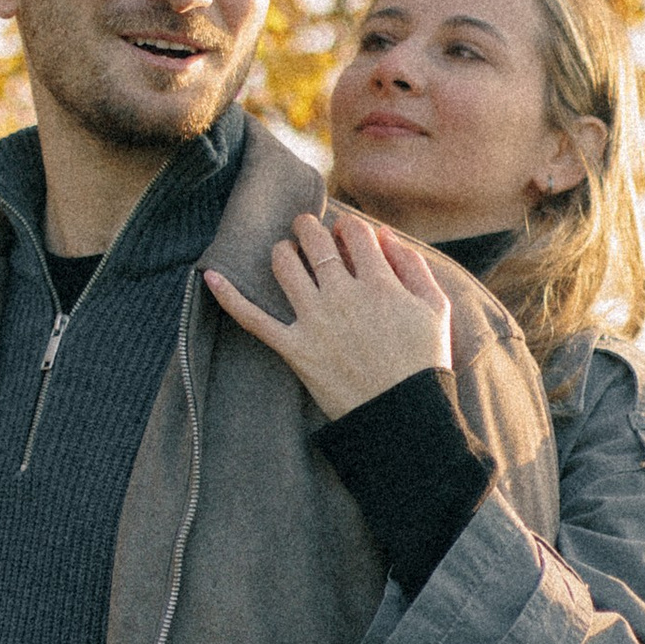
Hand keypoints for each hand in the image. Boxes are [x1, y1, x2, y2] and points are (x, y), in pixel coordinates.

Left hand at [203, 208, 454, 417]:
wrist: (402, 417)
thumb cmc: (423, 363)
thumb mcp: (435, 309)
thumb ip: (413, 266)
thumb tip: (384, 235)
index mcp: (381, 283)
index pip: (354, 233)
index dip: (347, 226)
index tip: (345, 233)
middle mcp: (344, 295)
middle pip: (315, 241)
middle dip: (309, 227)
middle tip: (307, 228)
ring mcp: (315, 321)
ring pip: (284, 266)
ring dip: (282, 251)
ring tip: (286, 253)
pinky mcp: (294, 349)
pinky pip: (253, 318)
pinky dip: (229, 296)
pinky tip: (209, 275)